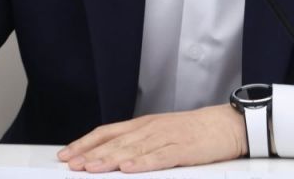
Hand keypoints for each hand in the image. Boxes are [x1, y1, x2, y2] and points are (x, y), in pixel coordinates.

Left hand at [57, 104, 245, 172]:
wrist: (226, 124)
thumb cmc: (193, 131)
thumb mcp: (161, 132)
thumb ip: (139, 142)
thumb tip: (111, 155)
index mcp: (144, 124)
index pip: (108, 132)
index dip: (86, 143)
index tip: (67, 153)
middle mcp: (151, 129)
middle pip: (116, 142)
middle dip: (90, 154)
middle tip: (71, 164)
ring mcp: (166, 138)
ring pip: (133, 150)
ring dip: (109, 159)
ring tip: (90, 167)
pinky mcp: (183, 149)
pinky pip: (160, 158)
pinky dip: (143, 164)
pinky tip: (128, 169)